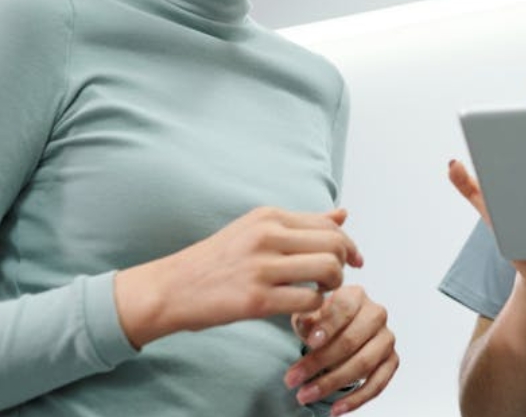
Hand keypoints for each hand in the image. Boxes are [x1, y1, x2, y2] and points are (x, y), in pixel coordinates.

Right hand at [115, 206, 362, 348]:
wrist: (170, 288)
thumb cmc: (216, 261)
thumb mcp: (256, 230)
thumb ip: (301, 224)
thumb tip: (343, 215)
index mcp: (269, 216)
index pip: (328, 223)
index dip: (349, 243)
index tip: (355, 260)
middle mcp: (267, 236)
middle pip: (334, 244)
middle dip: (345, 264)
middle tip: (334, 280)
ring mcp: (262, 267)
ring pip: (328, 269)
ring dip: (333, 286)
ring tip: (320, 293)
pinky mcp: (256, 300)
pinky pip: (309, 300)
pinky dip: (315, 308)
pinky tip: (303, 310)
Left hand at [285, 285, 398, 414]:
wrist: (341, 330)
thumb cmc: (325, 322)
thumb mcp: (309, 315)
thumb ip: (307, 318)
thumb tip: (307, 324)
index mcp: (356, 296)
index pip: (344, 308)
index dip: (328, 326)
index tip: (311, 342)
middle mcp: (376, 314)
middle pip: (351, 340)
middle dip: (320, 362)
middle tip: (294, 378)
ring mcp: (386, 338)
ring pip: (363, 364)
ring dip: (333, 383)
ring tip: (307, 394)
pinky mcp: (391, 360)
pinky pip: (377, 384)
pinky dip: (356, 399)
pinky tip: (337, 408)